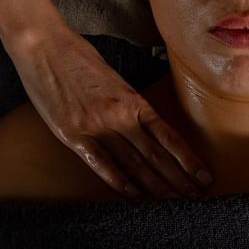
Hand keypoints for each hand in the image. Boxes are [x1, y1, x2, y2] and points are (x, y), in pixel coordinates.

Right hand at [5, 25, 212, 198]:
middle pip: (155, 154)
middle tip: (196, 197)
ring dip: (154, 185)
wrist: (45, 46)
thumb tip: (144, 122)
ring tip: (172, 202)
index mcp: (134, 99)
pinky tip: (133, 196)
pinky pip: (100, 162)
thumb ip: (128, 102)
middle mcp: (120, 115)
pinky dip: (117, 181)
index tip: (203, 174)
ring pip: (132, 162)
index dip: (187, 157)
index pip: (168, 135)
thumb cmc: (80, 58)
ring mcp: (96, 125)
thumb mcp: (114, 78)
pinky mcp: (72, 134)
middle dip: (178, 178)